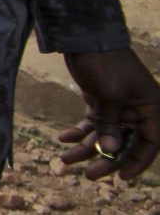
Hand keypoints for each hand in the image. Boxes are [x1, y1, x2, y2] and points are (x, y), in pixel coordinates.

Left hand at [58, 48, 159, 181]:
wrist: (83, 37)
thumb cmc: (104, 63)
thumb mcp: (109, 94)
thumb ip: (111, 124)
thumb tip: (110, 151)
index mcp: (151, 108)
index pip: (150, 143)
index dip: (138, 162)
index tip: (121, 178)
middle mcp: (137, 111)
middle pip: (124, 144)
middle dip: (105, 160)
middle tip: (88, 175)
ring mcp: (118, 107)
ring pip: (105, 136)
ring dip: (86, 149)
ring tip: (64, 160)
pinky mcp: (100, 103)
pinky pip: (92, 124)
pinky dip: (78, 132)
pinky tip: (63, 138)